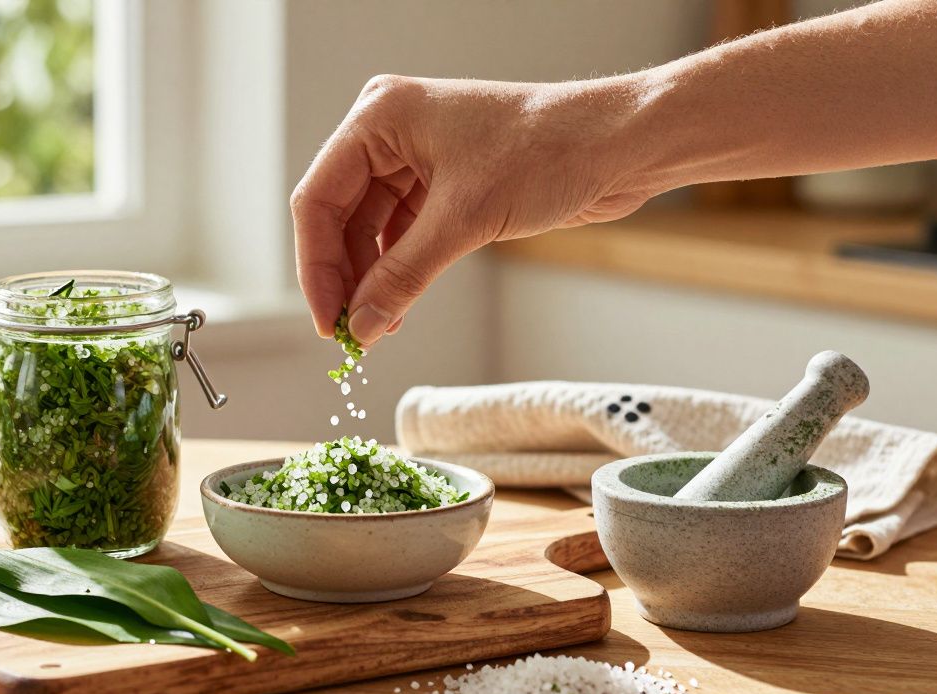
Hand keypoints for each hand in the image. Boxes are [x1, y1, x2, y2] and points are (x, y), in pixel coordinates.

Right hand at [290, 74, 655, 344]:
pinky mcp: (444, 186)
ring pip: (368, 232)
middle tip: (350, 332)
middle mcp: (390, 134)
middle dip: (344, 277)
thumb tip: (361, 326)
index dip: (316, 266)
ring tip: (376, 328)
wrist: (620, 146)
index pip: (318, 198)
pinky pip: (400, 236)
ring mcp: (416, 160)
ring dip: (371, 281)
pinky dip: (397, 273)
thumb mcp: (464, 219)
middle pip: (338, 217)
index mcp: (380, 117)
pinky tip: (398, 308)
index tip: (327, 320)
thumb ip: (403, 276)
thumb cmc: (549, 150)